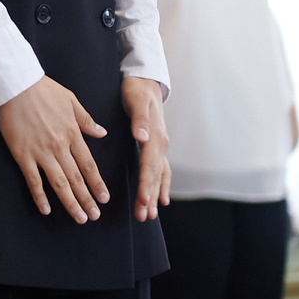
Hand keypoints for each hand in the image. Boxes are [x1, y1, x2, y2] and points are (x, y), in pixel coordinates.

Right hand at [0, 75, 108, 223]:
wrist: (15, 84)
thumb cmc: (42, 89)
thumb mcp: (70, 100)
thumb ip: (86, 120)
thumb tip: (102, 133)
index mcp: (72, 133)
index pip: (88, 164)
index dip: (97, 183)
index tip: (105, 198)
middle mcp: (59, 146)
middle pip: (76, 178)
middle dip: (87, 199)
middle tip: (94, 216)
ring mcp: (40, 152)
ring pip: (59, 182)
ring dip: (70, 202)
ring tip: (79, 217)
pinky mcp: (22, 154)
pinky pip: (33, 179)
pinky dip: (40, 196)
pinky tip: (46, 209)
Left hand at [123, 76, 170, 220]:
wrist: (146, 81)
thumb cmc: (137, 90)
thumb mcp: (136, 100)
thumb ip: (140, 119)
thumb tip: (141, 136)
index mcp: (155, 136)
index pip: (150, 165)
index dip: (147, 184)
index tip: (143, 200)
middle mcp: (160, 144)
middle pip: (155, 175)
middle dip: (150, 197)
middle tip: (144, 216)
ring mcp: (161, 146)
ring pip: (159, 176)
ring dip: (155, 196)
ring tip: (149, 215)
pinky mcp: (156, 147)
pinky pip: (162, 171)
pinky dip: (162, 186)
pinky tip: (162, 200)